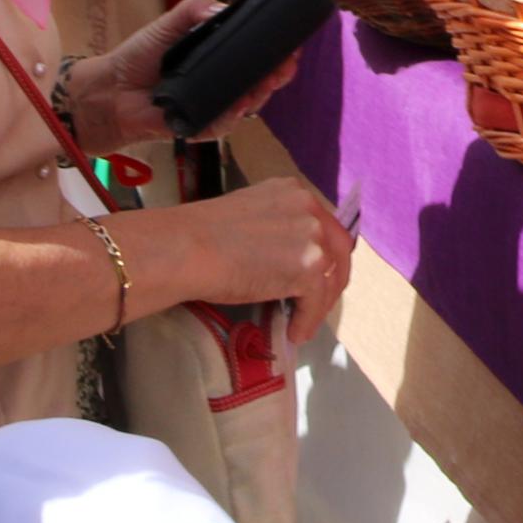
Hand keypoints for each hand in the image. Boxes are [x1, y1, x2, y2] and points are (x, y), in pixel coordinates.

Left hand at [71, 0, 302, 152]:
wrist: (110, 90)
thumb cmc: (140, 55)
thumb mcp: (169, 23)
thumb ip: (195, 8)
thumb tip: (222, 10)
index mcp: (219, 58)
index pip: (256, 56)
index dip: (277, 52)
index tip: (292, 46)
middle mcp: (220, 84)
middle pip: (259, 83)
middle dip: (276, 76)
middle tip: (284, 68)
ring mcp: (211, 108)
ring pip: (245, 107)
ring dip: (258, 97)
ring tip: (263, 85)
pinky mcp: (196, 128)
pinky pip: (219, 127)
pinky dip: (229, 119)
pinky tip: (236, 108)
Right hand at [141, 175, 353, 331]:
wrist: (185, 249)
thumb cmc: (199, 235)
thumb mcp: (249, 214)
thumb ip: (274, 225)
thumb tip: (281, 254)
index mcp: (293, 191)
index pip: (323, 224)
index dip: (322, 252)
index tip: (314, 273)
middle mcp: (309, 208)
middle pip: (338, 248)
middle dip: (331, 278)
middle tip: (317, 302)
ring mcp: (313, 237)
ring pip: (330, 277)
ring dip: (319, 304)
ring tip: (303, 323)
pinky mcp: (309, 268)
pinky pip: (316, 302)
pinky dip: (308, 321)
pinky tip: (295, 332)